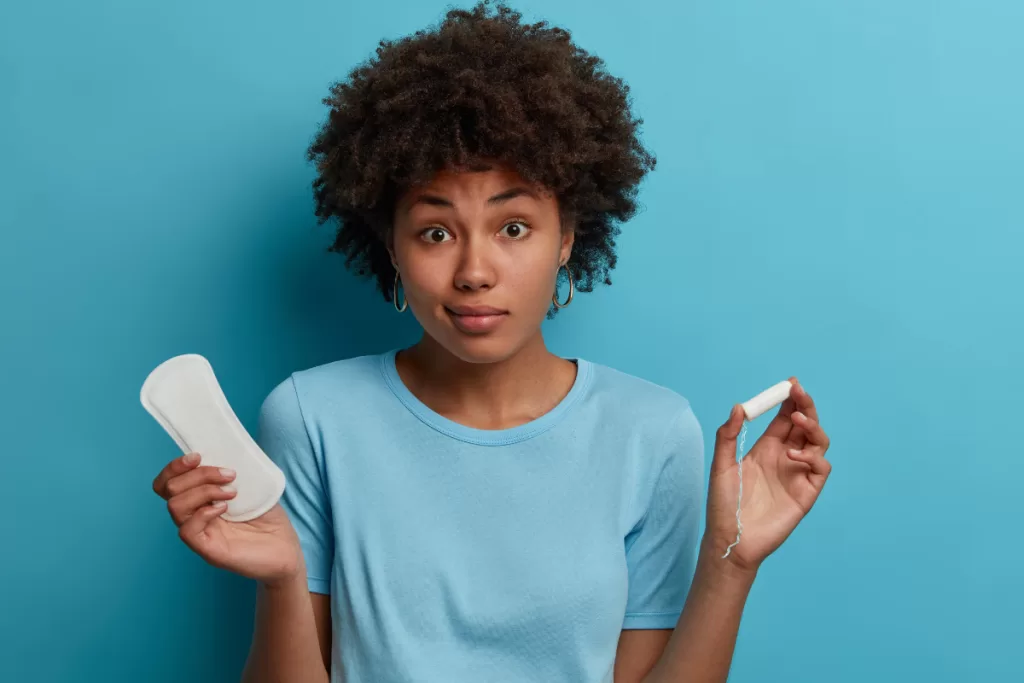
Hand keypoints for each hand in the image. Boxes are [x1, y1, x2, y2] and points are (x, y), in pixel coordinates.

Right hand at [152, 452, 302, 585]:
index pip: (167, 483)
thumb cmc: (270, 520)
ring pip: (175, 506)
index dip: (175, 467)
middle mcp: (193, 517)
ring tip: (232, 492)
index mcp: (199, 501)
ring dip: (203, 490)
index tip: (198, 456)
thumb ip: (234, 471)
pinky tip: (226, 508)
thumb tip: (227, 448)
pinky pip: (187, 530)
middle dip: (198, 474)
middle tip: (229, 475)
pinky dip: (204, 512)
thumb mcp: (252, 488)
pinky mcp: (208, 550)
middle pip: (169, 489)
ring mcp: (199, 534)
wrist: (287, 551)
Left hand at [704, 377, 831, 573]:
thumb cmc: (724, 504)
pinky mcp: (807, 492)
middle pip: (805, 426)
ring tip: (798, 419)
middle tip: (799, 392)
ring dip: (813, 426)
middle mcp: (785, 458)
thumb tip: (738, 406)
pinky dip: (812, 456)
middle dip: (805, 406)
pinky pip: (820, 468)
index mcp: (766, 448)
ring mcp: (798, 474)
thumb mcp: (721, 465)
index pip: (784, 419)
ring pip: (818, 442)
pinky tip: (793, 455)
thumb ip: (727, 436)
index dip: (789, 400)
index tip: (790, 384)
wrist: (731, 539)